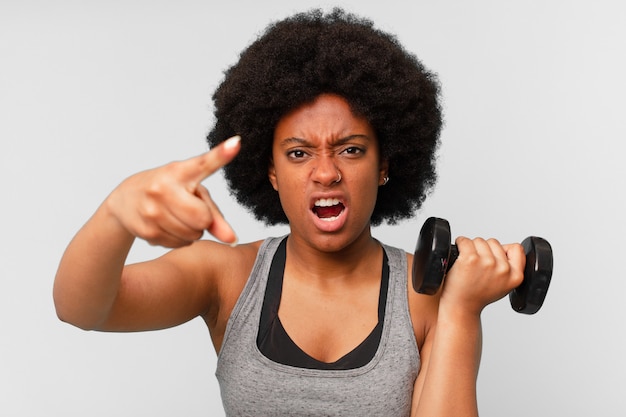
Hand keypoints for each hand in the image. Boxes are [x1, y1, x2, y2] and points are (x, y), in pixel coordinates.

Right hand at [105, 135, 240, 247]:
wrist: (124, 201)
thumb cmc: (168, 191)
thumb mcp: (192, 192)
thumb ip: (215, 214)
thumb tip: (232, 239)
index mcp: (179, 171)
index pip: (203, 164)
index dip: (221, 155)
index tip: (236, 144)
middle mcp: (163, 188)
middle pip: (203, 219)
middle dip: (202, 220)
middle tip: (189, 209)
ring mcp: (152, 210)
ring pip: (193, 236)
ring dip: (191, 231)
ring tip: (176, 216)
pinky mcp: (146, 230)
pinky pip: (180, 244)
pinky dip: (179, 239)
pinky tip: (166, 225)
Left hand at [440, 237, 524, 314]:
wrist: (462, 305)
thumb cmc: (479, 295)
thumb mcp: (505, 285)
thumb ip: (510, 268)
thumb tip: (505, 248)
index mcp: (516, 275)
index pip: (517, 248)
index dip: (504, 250)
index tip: (495, 257)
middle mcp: (503, 269)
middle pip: (494, 242)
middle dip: (484, 250)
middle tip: (478, 266)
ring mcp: (487, 263)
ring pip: (479, 240)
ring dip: (472, 247)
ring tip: (469, 264)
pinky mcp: (470, 259)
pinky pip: (465, 241)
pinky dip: (460, 243)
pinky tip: (460, 254)